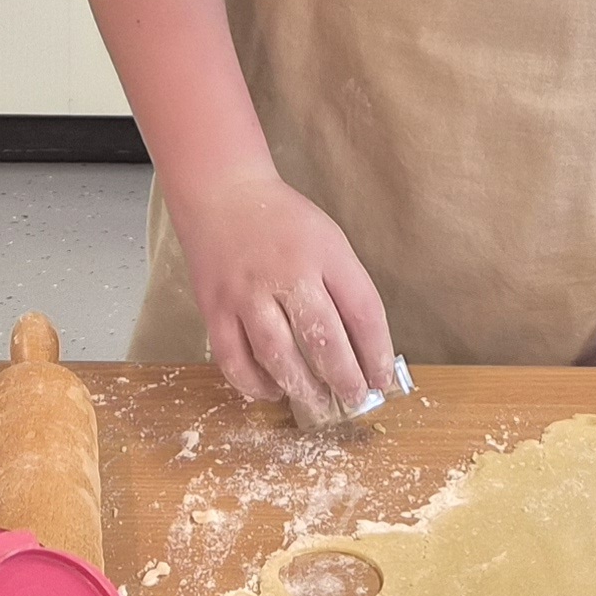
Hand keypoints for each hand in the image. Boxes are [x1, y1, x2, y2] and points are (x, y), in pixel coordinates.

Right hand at [165, 170, 393, 413]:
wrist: (222, 193)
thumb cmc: (282, 222)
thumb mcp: (328, 241)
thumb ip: (345, 288)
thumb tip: (363, 349)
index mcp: (325, 253)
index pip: (363, 311)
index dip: (377, 352)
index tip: (381, 378)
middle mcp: (286, 273)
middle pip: (323, 338)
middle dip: (344, 378)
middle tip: (353, 398)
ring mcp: (246, 292)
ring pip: (278, 354)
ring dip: (302, 387)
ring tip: (318, 402)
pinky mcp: (214, 307)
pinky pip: (233, 359)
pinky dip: (254, 383)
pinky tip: (271, 390)